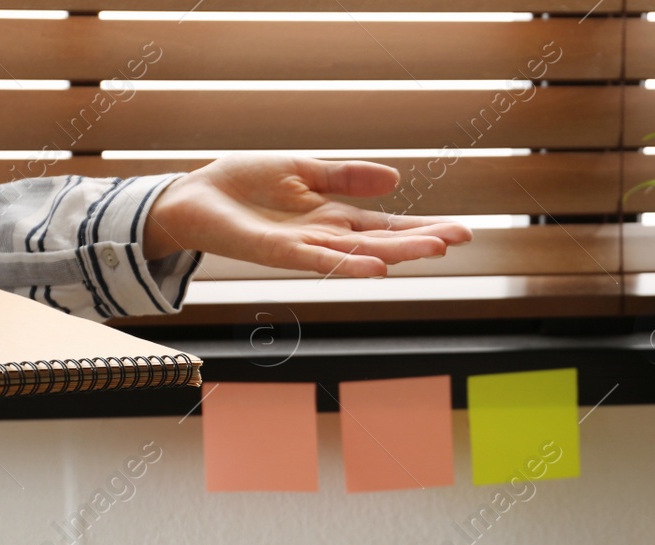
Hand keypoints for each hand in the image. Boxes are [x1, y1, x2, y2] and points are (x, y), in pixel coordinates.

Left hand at [142, 155, 471, 276]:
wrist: (194, 197)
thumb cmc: (242, 183)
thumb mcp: (302, 168)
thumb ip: (345, 176)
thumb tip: (395, 180)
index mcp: (333, 217)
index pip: (387, 225)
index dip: (423, 228)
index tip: (460, 231)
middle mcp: (325, 237)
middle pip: (383, 241)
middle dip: (422, 241)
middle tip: (460, 240)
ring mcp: (305, 246)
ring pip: (360, 252)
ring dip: (398, 253)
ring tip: (434, 250)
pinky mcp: (278, 251)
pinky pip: (320, 259)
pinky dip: (350, 263)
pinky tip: (377, 266)